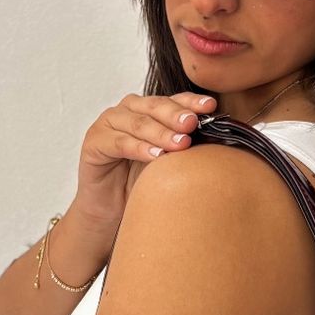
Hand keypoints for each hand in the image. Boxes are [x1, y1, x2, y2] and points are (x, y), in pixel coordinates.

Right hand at [72, 89, 217, 242]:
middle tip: (193, 124)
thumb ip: (186, 145)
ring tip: (180, 144)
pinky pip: (119, 142)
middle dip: (176, 114)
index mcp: (148, 110)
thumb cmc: (142, 186)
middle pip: (154, 106)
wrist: (112, 214)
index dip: (191, 101)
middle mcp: (127, 111)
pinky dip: (139, 148)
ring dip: (160, 132)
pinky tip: (156, 157)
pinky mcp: (93, 142)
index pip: (172, 100)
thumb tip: (221, 137)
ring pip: (137, 122)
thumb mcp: (170, 162)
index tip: (211, 107)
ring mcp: (108, 124)